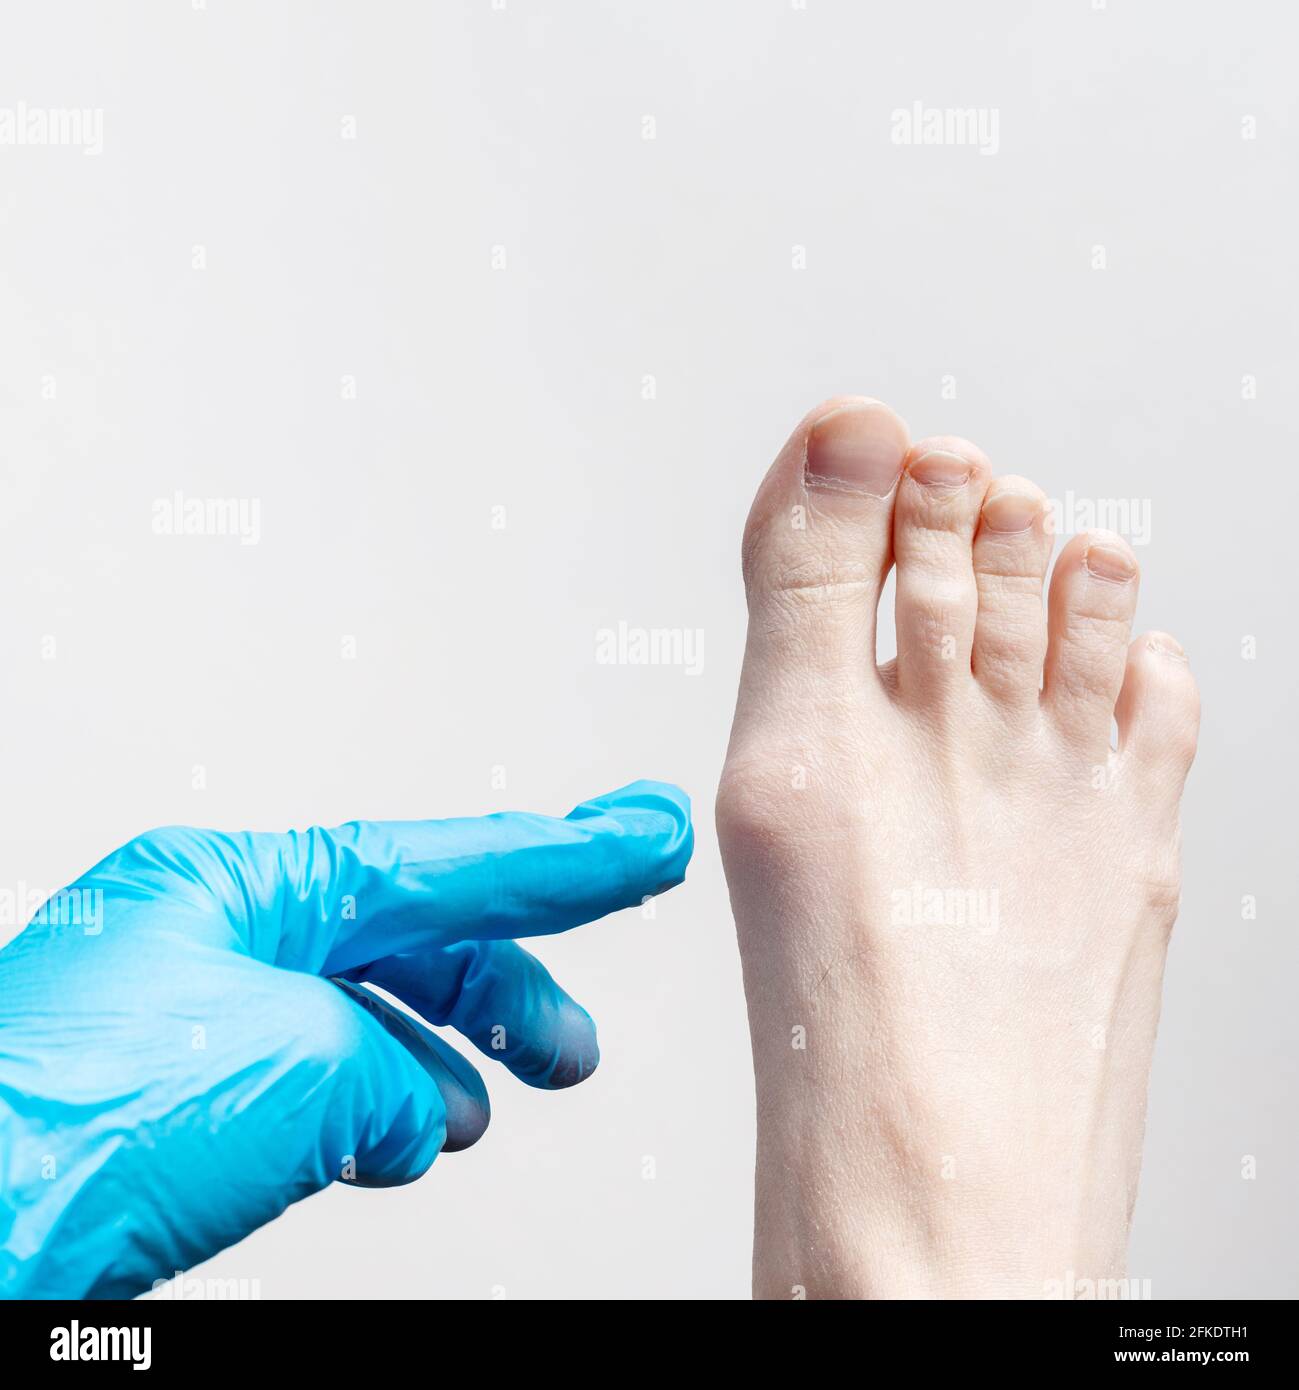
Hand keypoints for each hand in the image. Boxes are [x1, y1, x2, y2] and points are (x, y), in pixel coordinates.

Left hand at [0, 781, 691, 1297]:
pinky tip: (402, 1143)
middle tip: (579, 1036)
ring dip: (442, 1058)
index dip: (558, 856)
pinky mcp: (176, 1096)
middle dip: (507, 982)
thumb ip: (389, 1065)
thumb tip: (420, 1106)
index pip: (434, 863)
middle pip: (404, 936)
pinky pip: (313, 1078)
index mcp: (231, 887)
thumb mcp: (298, 1069)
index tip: (644, 834)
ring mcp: (189, 1014)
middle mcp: (207, 934)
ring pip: (362, 1013)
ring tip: (489, 1102)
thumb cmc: (71, 1136)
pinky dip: (374, 1109)